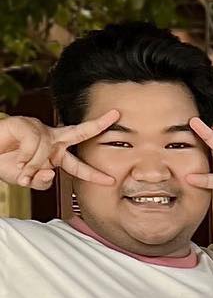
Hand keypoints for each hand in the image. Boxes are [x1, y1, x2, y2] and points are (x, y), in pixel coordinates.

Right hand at [0, 110, 118, 189]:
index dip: (94, 173)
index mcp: (56, 154)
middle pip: (80, 131)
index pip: (79, 164)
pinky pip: (33, 143)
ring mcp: (39, 130)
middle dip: (99, 124)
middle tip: (116, 115)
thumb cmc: (6, 165)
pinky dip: (25, 156)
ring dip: (33, 165)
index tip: (111, 180)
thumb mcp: (28, 180)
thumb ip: (42, 182)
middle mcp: (51, 140)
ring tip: (21, 169)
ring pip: (47, 150)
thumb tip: (51, 172)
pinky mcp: (24, 124)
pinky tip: (17, 159)